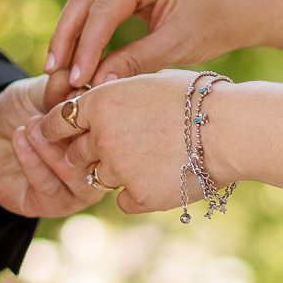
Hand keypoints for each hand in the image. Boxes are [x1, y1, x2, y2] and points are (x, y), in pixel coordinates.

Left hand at [0, 76, 100, 218]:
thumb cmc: (26, 108)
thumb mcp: (43, 91)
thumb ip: (60, 87)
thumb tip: (74, 80)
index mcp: (107, 138)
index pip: (113, 131)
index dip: (94, 114)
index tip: (72, 94)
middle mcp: (100, 167)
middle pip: (102, 160)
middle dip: (73, 136)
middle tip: (45, 116)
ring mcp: (80, 190)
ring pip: (78, 178)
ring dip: (51, 151)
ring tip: (30, 127)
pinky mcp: (54, 206)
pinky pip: (49, 189)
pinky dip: (33, 162)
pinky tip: (20, 139)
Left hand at [35, 70, 207, 214]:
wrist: (230, 130)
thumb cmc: (197, 97)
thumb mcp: (150, 81)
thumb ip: (118, 92)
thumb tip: (103, 94)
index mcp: (101, 102)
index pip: (58, 120)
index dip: (53, 129)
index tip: (52, 134)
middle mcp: (102, 136)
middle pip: (76, 153)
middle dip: (89, 153)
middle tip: (118, 148)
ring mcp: (118, 169)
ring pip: (101, 177)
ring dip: (118, 172)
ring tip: (152, 158)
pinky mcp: (138, 196)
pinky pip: (124, 200)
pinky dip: (138, 193)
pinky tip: (163, 178)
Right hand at [42, 0, 240, 104]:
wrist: (237, 8)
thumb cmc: (213, 25)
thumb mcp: (176, 46)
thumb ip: (135, 62)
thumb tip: (96, 86)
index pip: (105, 7)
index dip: (88, 43)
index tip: (77, 77)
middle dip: (67, 34)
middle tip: (54, 70)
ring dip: (70, 31)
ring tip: (57, 66)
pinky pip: (96, 2)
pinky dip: (83, 27)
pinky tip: (73, 53)